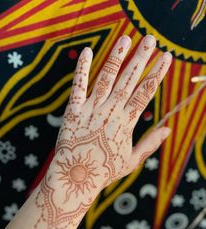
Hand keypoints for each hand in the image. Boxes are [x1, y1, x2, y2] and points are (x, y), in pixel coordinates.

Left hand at [51, 35, 171, 203]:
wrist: (75, 178)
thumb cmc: (104, 171)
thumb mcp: (131, 161)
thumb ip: (150, 144)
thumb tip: (168, 130)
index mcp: (126, 123)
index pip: (145, 92)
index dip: (157, 74)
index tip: (166, 58)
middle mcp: (111, 112)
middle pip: (129, 80)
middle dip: (141, 58)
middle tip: (151, 39)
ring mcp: (91, 109)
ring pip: (106, 78)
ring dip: (117, 57)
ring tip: (126, 38)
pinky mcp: (73, 110)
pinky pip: (78, 86)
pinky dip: (82, 68)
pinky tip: (87, 51)